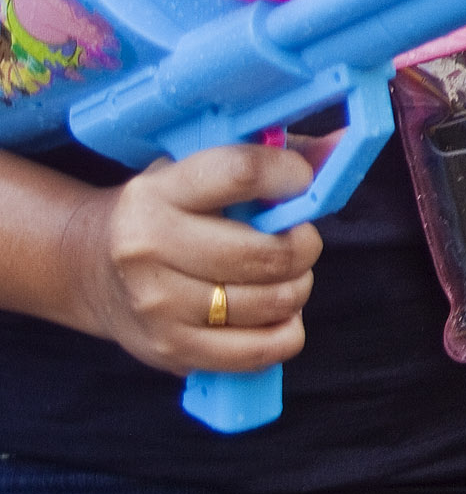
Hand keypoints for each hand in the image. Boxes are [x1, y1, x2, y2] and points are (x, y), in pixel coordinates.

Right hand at [72, 146, 319, 375]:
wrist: (90, 268)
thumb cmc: (170, 211)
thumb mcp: (204, 169)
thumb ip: (277, 154)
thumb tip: (345, 144)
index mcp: (160, 192)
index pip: (240, 172)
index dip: (290, 175)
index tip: (299, 182)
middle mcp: (150, 248)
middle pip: (269, 253)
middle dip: (304, 246)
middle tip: (298, 242)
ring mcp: (157, 305)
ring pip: (272, 302)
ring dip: (297, 288)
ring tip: (282, 277)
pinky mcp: (170, 349)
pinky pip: (262, 349)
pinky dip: (285, 330)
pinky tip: (271, 312)